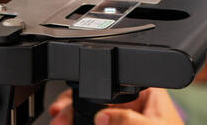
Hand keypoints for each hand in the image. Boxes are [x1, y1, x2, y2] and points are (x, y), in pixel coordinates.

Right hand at [49, 88, 184, 124]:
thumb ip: (127, 120)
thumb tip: (101, 116)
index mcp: (147, 92)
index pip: (111, 85)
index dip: (87, 91)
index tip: (67, 103)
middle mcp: (134, 104)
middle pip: (95, 100)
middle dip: (73, 107)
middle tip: (59, 118)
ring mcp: (126, 119)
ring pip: (92, 115)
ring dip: (74, 118)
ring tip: (60, 123)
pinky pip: (97, 124)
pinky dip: (82, 124)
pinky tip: (73, 124)